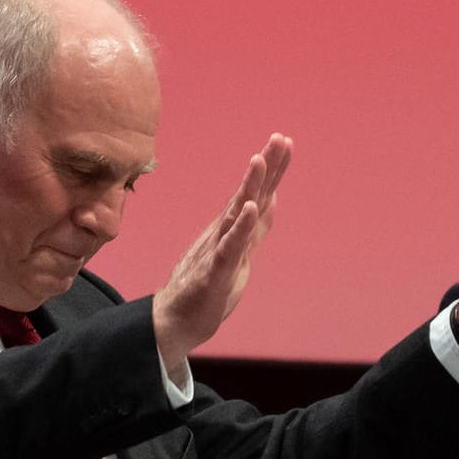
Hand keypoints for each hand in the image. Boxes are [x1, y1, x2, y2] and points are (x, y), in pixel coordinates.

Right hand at [153, 133, 292, 371]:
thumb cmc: (206, 287)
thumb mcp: (240, 256)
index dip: (272, 169)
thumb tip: (271, 201)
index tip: (285, 140)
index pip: (256, 194)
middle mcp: (223, 232)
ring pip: (236, 214)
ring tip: (260, 160)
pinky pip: (229, 247)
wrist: (173, 320)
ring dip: (249, 187)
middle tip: (278, 138)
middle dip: (265, 167)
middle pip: (248, 195)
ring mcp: (217, 250)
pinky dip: (241, 227)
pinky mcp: (213, 272)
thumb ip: (255, 229)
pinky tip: (251, 209)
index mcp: (231, 229)